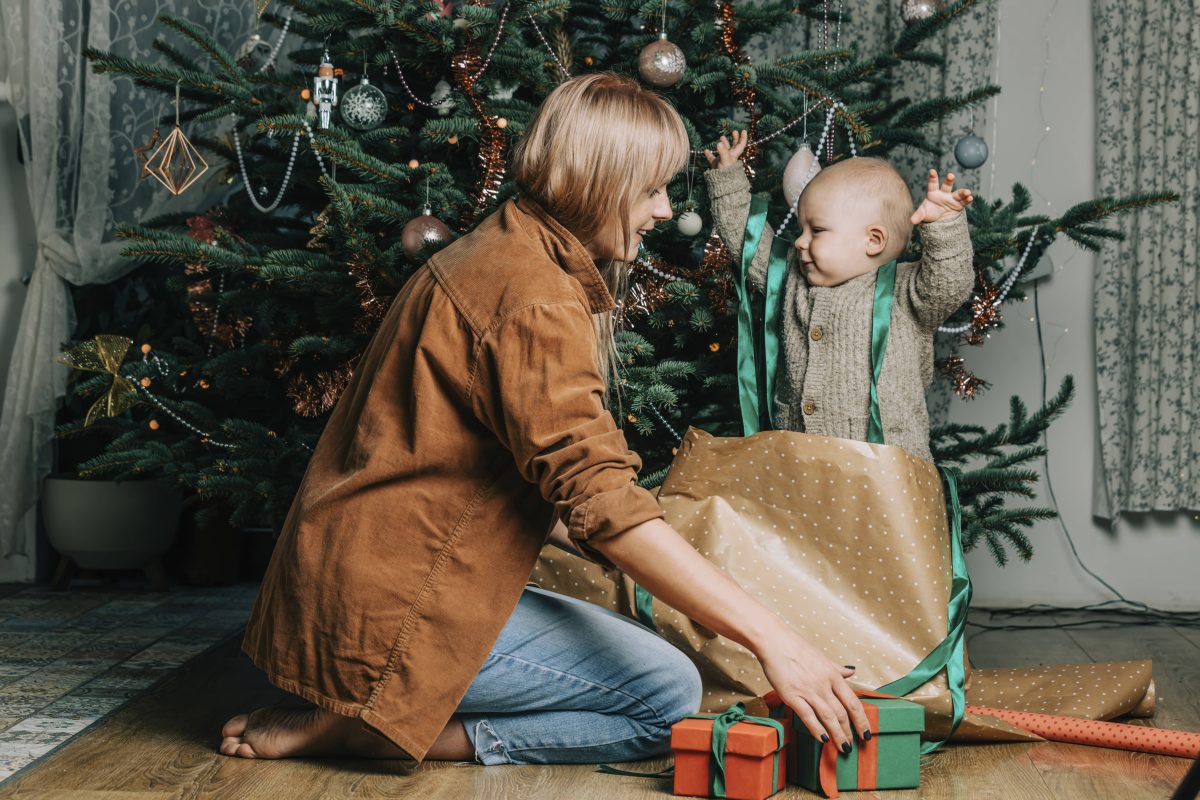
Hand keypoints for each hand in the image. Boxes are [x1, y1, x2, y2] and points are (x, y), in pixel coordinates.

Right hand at [703, 130, 747, 168]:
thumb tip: (719, 143)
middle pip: (734, 146)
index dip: (743, 138)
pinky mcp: (716, 164)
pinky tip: (706, 151)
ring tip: (721, 137)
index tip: (743, 131)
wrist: (720, 183)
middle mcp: (730, 156)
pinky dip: (709, 154)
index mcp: (734, 154)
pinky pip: (713, 158)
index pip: (741, 145)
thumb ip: (722, 152)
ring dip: (723, 143)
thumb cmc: (725, 172)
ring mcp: (723, 160)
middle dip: (735, 138)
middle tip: (734, 131)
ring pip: (724, 150)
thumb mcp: (725, 160)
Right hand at [755, 624, 870, 750]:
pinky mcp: (792, 696)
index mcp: (833, 675)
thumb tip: (852, 671)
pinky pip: (808, 716)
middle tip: (851, 745)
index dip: (861, 720)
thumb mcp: (822, 658)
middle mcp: (824, 684)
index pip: (853, 702)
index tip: (866, 732)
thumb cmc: (796, 648)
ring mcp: (808, 691)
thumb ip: (837, 668)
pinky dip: (816, 729)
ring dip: (837, 734)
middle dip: (849, 732)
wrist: (774, 641)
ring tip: (842, 747)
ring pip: (828, 717)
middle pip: (842, 713)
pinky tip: (822, 739)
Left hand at [910, 169, 973, 224]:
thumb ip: (918, 215)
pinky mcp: (959, 204)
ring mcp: (952, 198)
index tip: (932, 171)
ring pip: (958, 193)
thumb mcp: (923, 214)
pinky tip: (970, 198)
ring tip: (967, 192)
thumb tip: (912, 221)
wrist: (939, 220)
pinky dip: (967, 199)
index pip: (932, 184)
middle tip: (950, 175)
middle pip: (946, 185)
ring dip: (963, 192)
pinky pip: (964, 201)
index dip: (932, 177)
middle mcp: (944, 193)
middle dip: (949, 180)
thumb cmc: (930, 212)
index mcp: (933, 193)